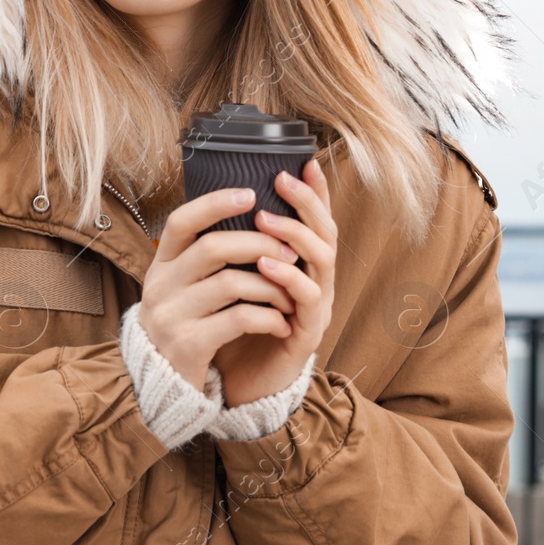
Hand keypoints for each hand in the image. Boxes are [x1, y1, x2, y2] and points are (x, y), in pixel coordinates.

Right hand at [137, 185, 303, 388]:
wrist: (162, 384)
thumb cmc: (186, 324)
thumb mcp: (183, 286)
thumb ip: (205, 256)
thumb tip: (249, 210)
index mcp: (161, 265)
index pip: (181, 221)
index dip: (215, 203)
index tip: (252, 194)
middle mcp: (160, 286)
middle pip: (213, 248)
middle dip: (260, 245)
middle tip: (291, 253)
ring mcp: (171, 316)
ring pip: (231, 283)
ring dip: (272, 286)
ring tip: (292, 295)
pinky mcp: (189, 345)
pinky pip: (239, 319)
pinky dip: (268, 318)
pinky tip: (282, 324)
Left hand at [213, 158, 335, 406]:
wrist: (238, 384)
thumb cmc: (236, 325)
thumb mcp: (235, 278)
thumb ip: (238, 245)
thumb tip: (217, 198)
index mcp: (301, 265)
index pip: (315, 220)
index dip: (315, 191)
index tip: (304, 160)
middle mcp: (316, 281)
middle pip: (326, 233)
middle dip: (307, 202)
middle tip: (282, 179)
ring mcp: (316, 307)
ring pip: (322, 261)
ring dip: (295, 235)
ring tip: (266, 219)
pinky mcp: (307, 334)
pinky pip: (308, 300)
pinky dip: (289, 279)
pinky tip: (266, 265)